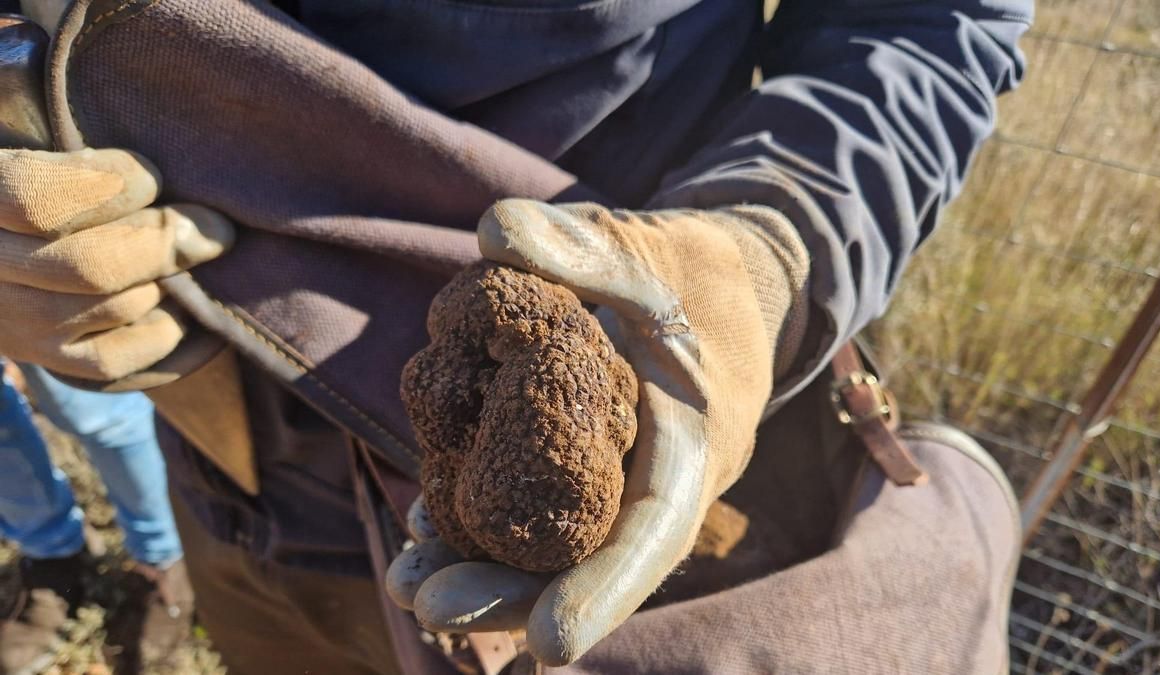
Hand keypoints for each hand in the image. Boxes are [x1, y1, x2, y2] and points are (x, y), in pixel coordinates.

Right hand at [0, 149, 233, 381]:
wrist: (9, 247)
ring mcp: (12, 323)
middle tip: (217, 228)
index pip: (38, 201)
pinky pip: (113, 360)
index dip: (110, 187)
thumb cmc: (33, 179)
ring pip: (114, 309)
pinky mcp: (42, 357)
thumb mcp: (27, 143)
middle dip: (164, 243)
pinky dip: (163, 332)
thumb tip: (149, 176)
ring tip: (198, 258)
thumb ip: (77, 157)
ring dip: (167, 282)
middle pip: (89, 266)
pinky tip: (185, 305)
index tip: (152, 177)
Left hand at [389, 199, 809, 664]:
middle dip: (510, 589)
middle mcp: (650, 477)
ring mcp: (611, 474)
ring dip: (481, 565)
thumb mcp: (650, 246)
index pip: (656, 528)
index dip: (605, 587)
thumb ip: (584, 245)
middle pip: (586, 556)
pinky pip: (530, 502)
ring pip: (550, 540)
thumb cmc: (693, 269)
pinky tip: (421, 524)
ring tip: (408, 581)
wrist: (720, 286)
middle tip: (429, 605)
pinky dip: (478, 517)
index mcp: (694, 443)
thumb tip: (493, 231)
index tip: (547, 641)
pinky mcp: (575, 460)